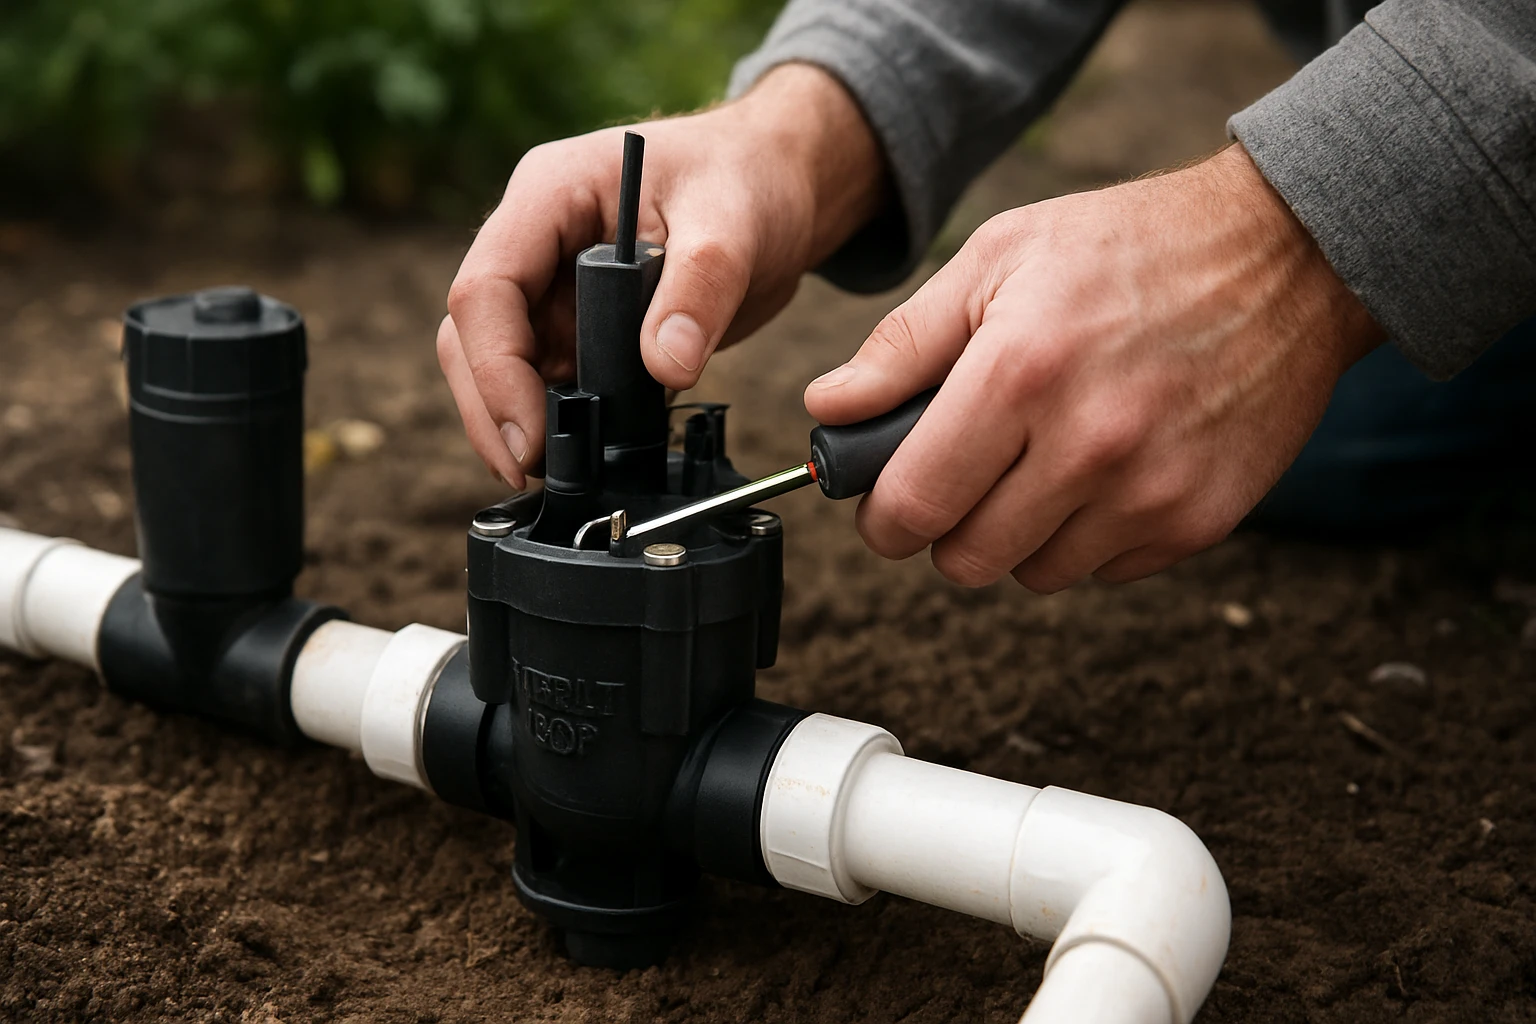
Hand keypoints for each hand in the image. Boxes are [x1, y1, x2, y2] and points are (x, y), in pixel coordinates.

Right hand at [440, 64, 885, 488]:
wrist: (774, 186)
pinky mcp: (579, 327)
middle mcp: (536, 242)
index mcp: (550, 194)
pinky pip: (550, 382)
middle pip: (473, 335)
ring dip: (518, 423)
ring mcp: (553, 287)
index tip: (531, 433)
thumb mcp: (733, 223)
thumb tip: (667, 366)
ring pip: (501, 366)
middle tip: (529, 471)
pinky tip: (584, 458)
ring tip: (557, 474)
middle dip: (493, 408)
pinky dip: (560, 424)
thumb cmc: (746, 178)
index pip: (486, 288)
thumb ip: (700, 289)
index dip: (496, 368)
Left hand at [804, 144, 1383, 591]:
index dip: (882, 517)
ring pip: (1032, 574)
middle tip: (960, 480)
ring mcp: (1149, 492)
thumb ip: (904, 343)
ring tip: (1039, 463)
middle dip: (944, 530)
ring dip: (1016, 535)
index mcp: (1020, 373)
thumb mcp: (1000, 258)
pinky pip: (1102, 571)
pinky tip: (1101, 470)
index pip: (913, 504)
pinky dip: (1084, 536)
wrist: (1288, 258)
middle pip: (965, 559)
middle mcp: (1086, 445)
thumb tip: (830, 408)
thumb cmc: (1132, 248)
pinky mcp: (1197, 521)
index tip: (885, 505)